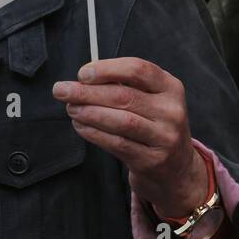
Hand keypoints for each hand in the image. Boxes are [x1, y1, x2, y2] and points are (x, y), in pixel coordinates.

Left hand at [52, 58, 207, 218]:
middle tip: (62, 90)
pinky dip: (94, 133)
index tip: (82, 73)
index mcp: (171, 87)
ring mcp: (165, 137)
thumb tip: (84, 79)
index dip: (107, 69)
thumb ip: (124, 86)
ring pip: (121, 121)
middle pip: (124, 96)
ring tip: (71, 108)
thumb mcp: (151, 100)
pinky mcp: (152, 160)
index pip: (138, 70)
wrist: (176, 169)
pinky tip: (80, 126)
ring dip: (89, 113)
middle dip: (88, 92)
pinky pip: (118, 144)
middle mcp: (171, 111)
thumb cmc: (154, 126)